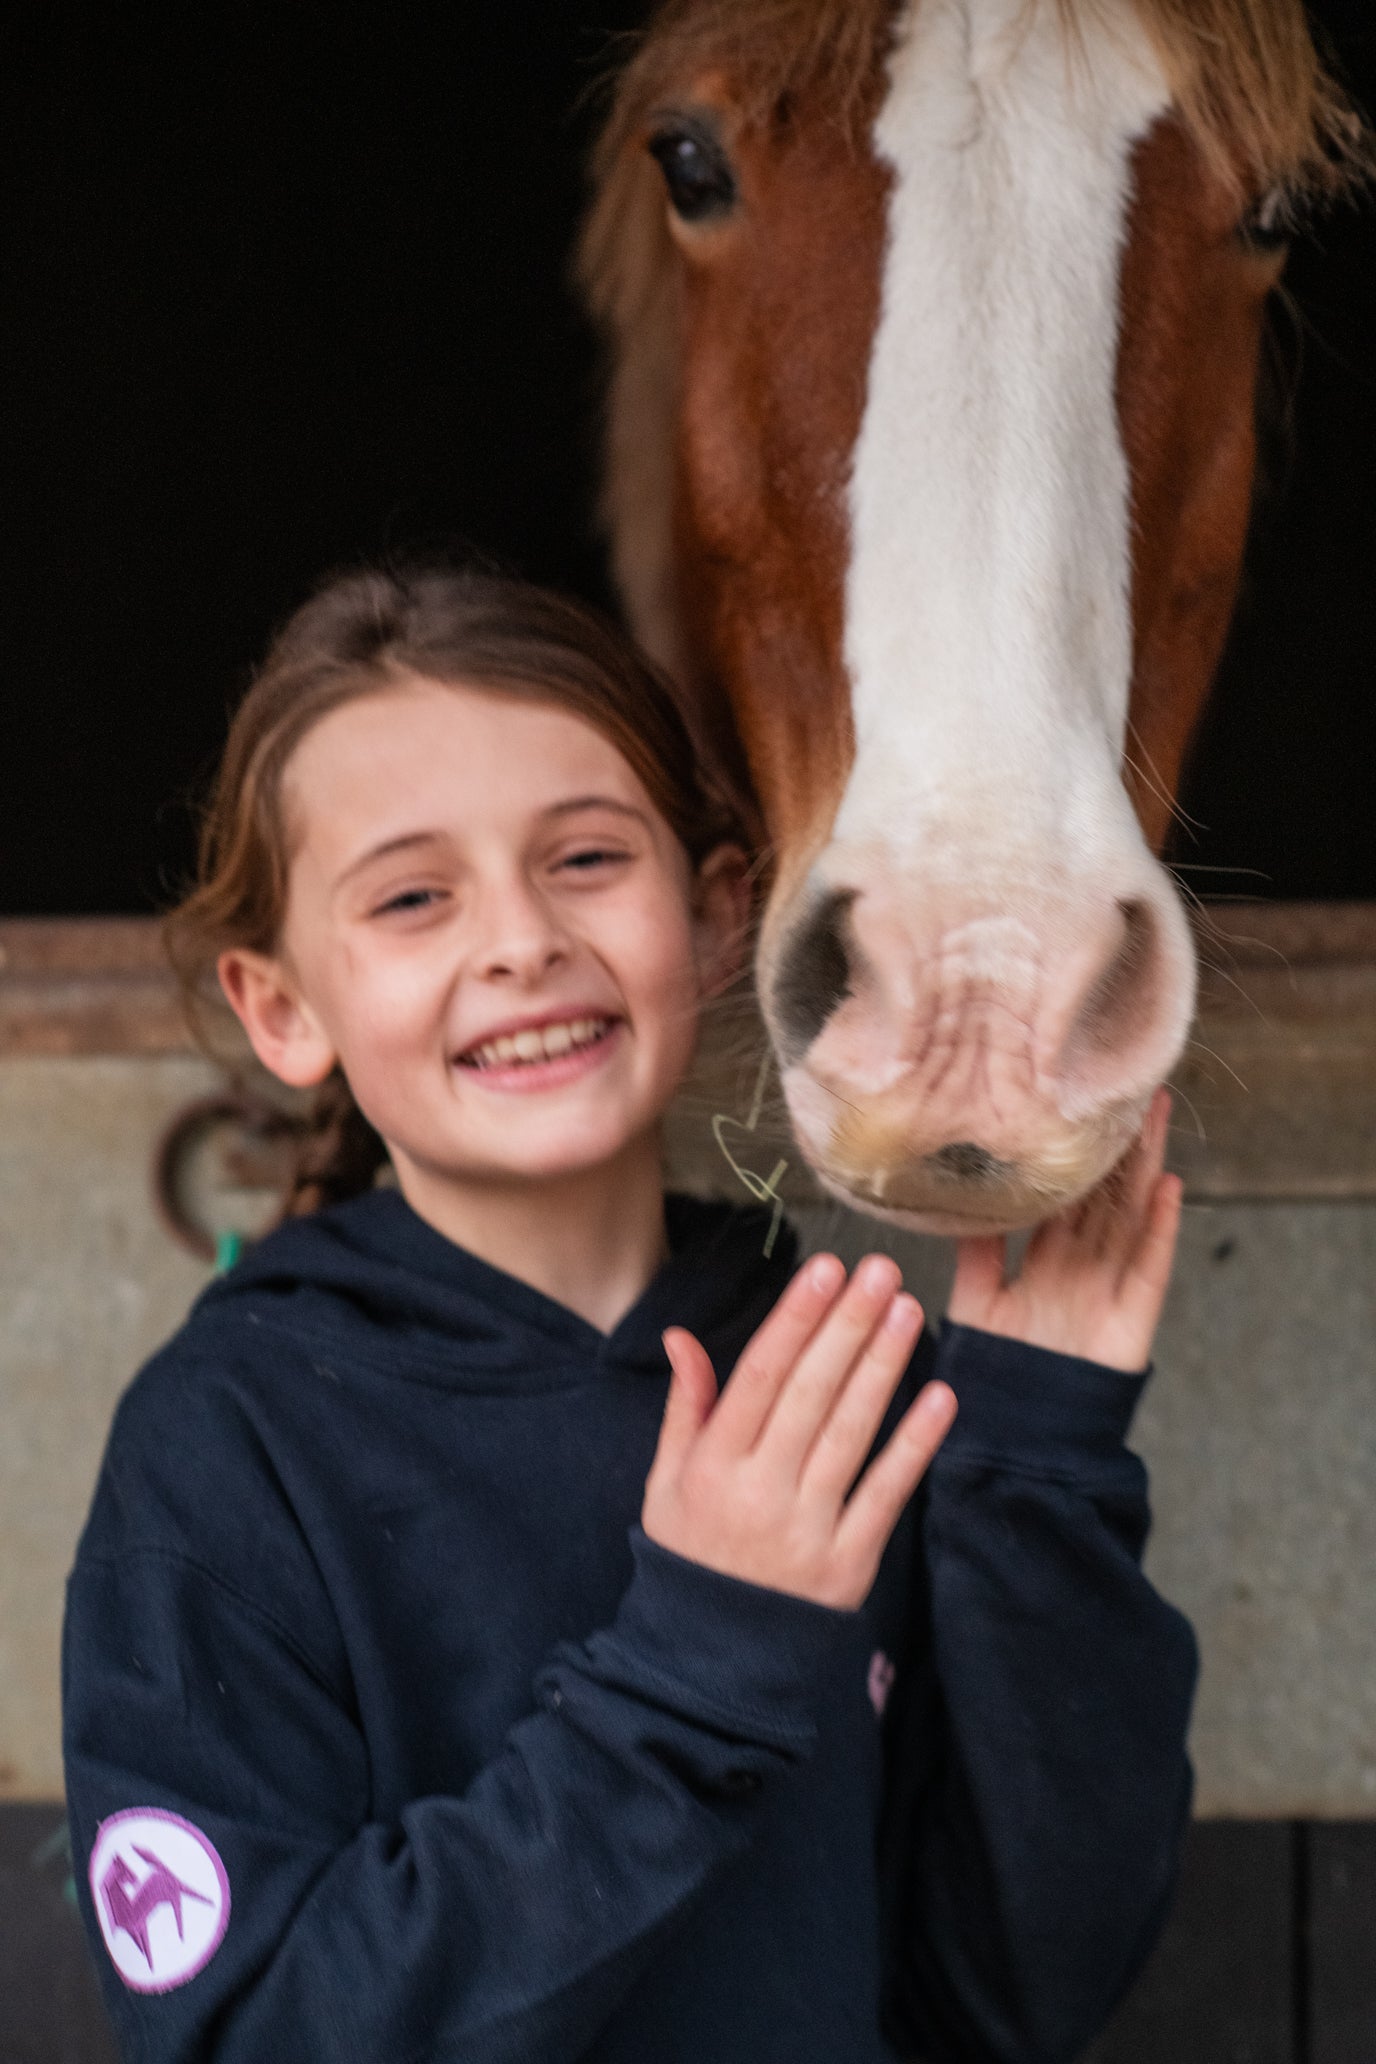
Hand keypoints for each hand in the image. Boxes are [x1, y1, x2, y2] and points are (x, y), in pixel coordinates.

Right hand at [642, 1254, 956, 1609]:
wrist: (712, 1663)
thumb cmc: (691, 1553)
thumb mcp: (666, 1482)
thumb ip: (685, 1406)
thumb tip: (682, 1336)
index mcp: (714, 1464)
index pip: (759, 1375)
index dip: (794, 1320)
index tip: (824, 1269)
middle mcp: (760, 1490)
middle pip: (811, 1393)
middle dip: (847, 1326)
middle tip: (880, 1271)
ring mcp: (808, 1527)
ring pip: (851, 1432)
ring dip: (883, 1367)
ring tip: (908, 1312)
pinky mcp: (850, 1563)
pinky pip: (887, 1492)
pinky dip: (915, 1445)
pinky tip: (941, 1397)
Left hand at [947, 1087, 1182, 1372]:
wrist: (1016, 1441)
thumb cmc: (992, 1377)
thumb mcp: (974, 1305)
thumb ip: (975, 1254)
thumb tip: (957, 1197)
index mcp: (1043, 1262)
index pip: (1064, 1197)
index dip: (1074, 1156)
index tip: (1077, 1107)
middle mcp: (1079, 1270)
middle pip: (1105, 1197)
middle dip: (1118, 1147)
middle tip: (1128, 1090)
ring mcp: (1109, 1291)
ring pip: (1129, 1217)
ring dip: (1144, 1167)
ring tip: (1154, 1115)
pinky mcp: (1132, 1318)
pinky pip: (1148, 1267)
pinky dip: (1159, 1229)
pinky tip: (1169, 1187)